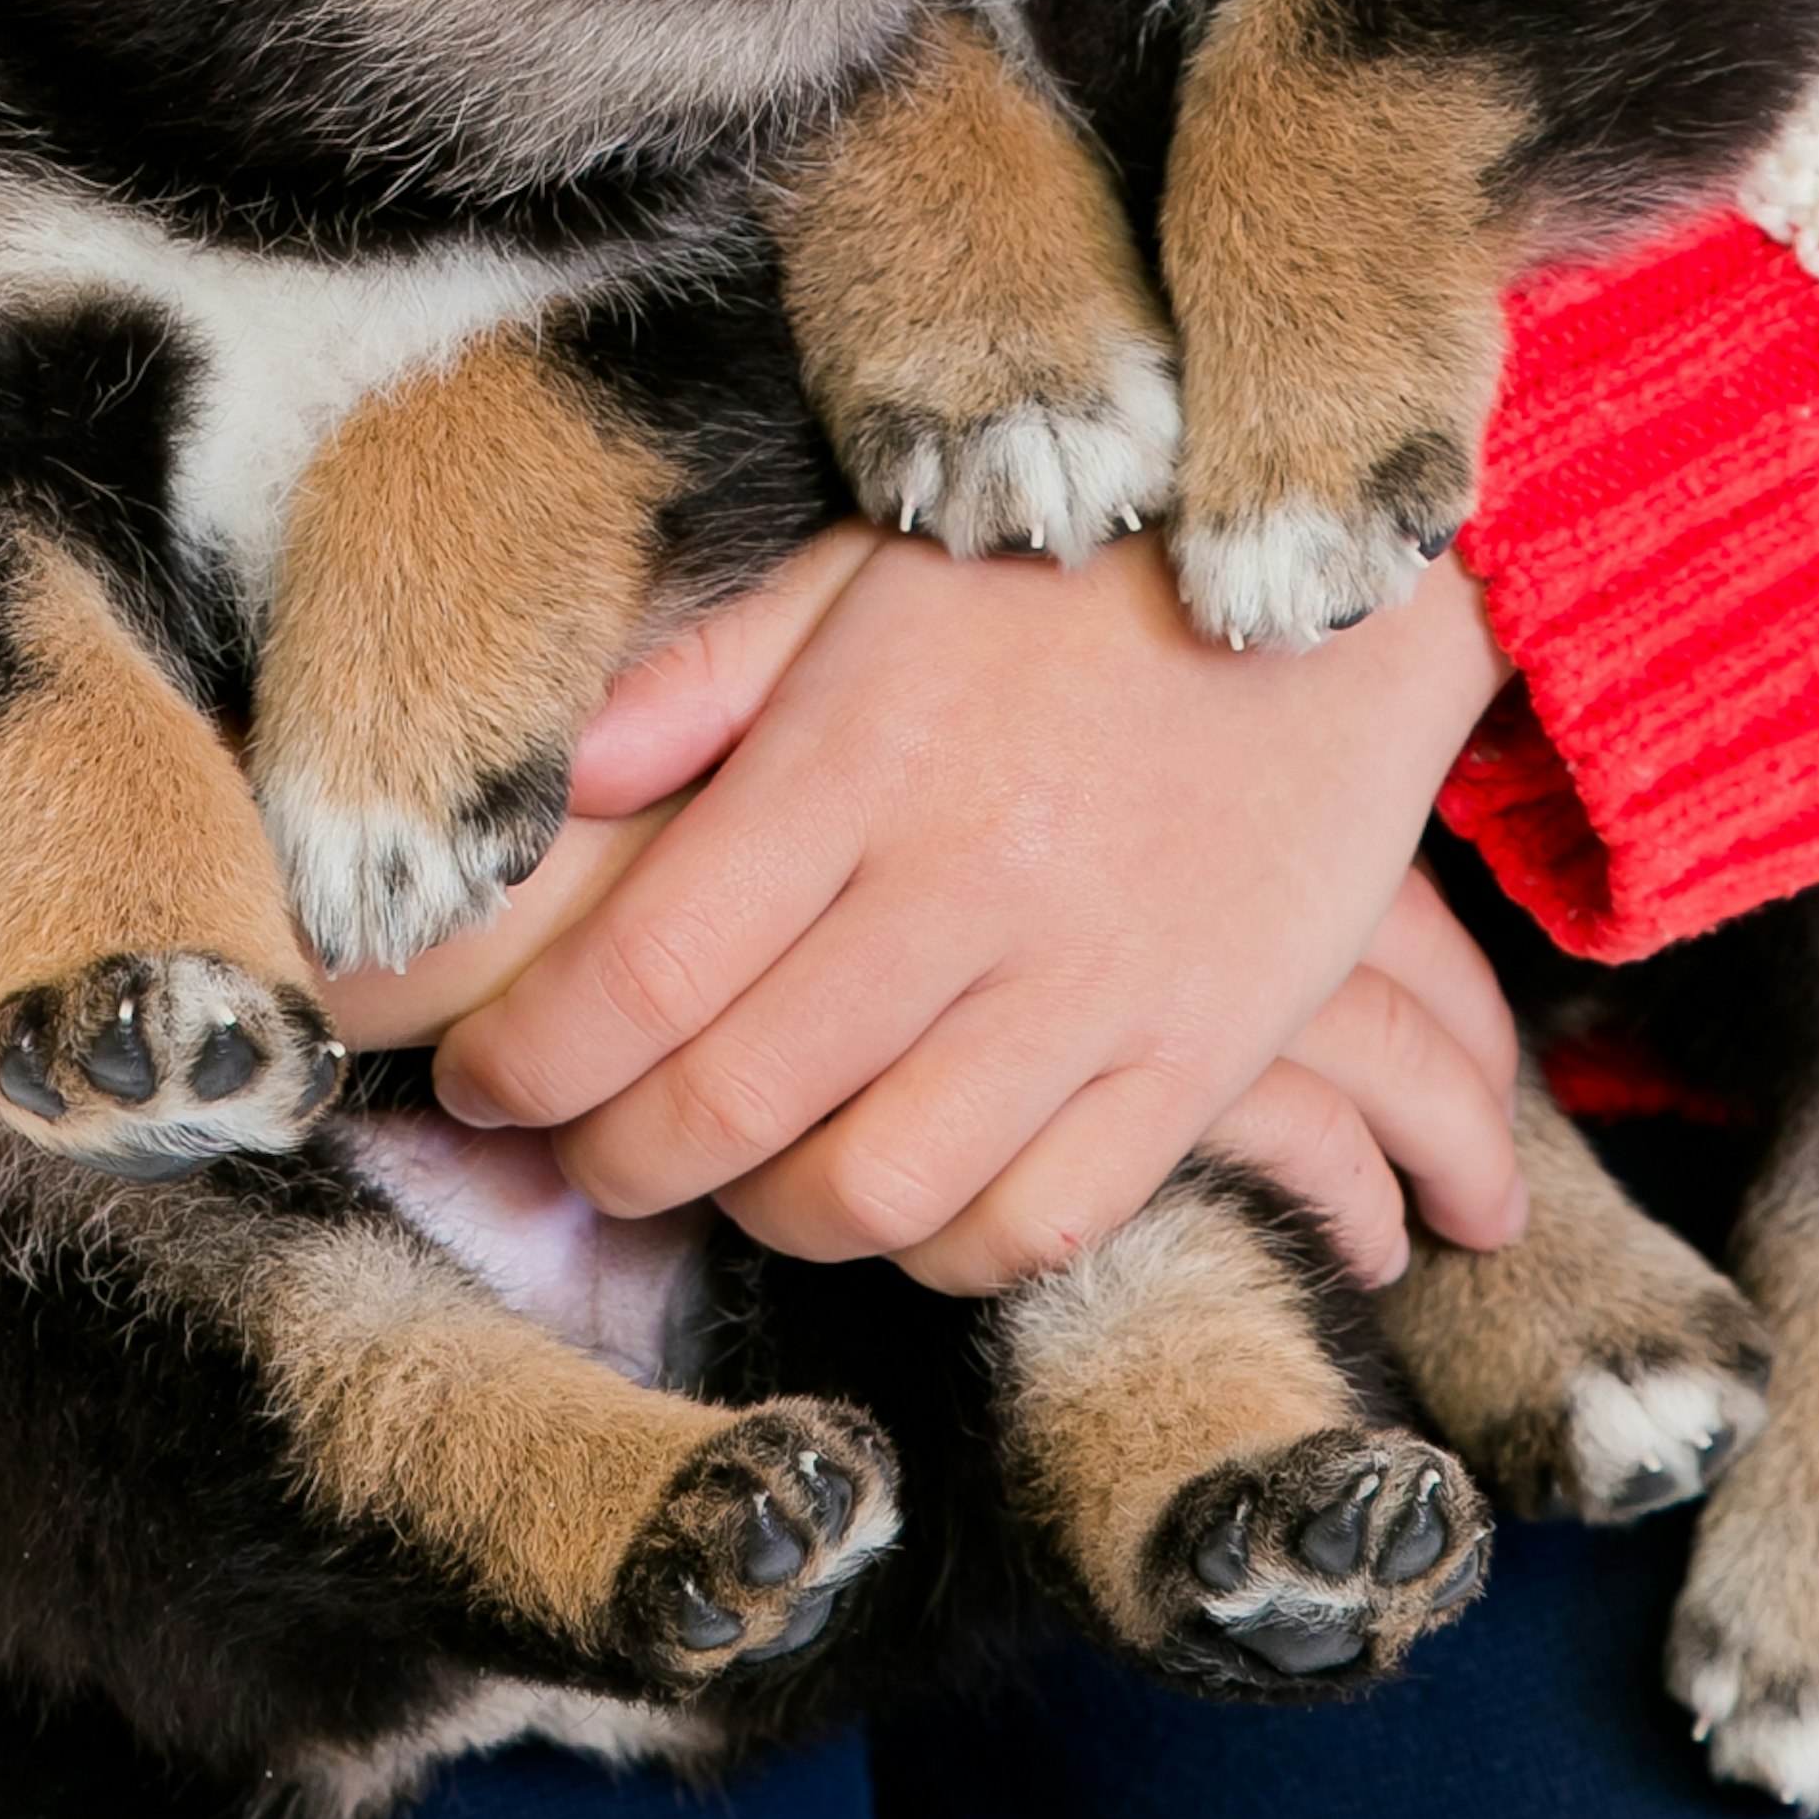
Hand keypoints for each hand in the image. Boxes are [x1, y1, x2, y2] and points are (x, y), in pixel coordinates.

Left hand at [417, 519, 1521, 1292]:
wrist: (1334, 582)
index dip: (532, 1060)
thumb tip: (547, 783)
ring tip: (734, 1170)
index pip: (646, 968)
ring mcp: (1092, 984)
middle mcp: (966, 886)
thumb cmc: (1064, 571)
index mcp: (861, 758)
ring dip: (769, 1215)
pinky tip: (897, 1194)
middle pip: (737, 1104)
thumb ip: (700, 680)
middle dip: (617, 1158)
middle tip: (578, 1150)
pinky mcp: (1201, 1057)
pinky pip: (1038, 1224)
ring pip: (877, 1194)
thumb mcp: (863, 573)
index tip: (484, 1081)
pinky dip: (938, 1247)